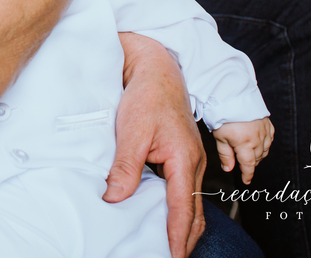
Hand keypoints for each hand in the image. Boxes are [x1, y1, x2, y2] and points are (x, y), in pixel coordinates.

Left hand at [108, 33, 205, 257]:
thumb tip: (115, 198)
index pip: (184, 209)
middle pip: (195, 213)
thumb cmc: (147, 96)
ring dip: (183, 227)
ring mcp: (192, 160)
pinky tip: (165, 217)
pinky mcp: (184, 156)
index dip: (178, 237)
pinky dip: (179, 210)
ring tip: (169, 247)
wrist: (157, 70)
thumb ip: (125, 168)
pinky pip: (185, 190)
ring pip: (192, 203)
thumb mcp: (131, 132)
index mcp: (185, 159)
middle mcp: (194, 163)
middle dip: (185, 240)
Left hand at [213, 118, 274, 184]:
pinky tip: (259, 143)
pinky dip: (265, 144)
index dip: (247, 175)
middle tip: (242, 164)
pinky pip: (269, 139)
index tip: (246, 181)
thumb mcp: (220, 137)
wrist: (234, 96)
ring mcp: (264, 132)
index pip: (249, 165)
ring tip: (249, 154)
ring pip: (264, 150)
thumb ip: (225, 155)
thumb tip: (229, 169)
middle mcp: (258, 140)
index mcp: (245, 145)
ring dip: (258, 155)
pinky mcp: (268, 124)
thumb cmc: (224, 116)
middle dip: (250, 164)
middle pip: (257, 158)